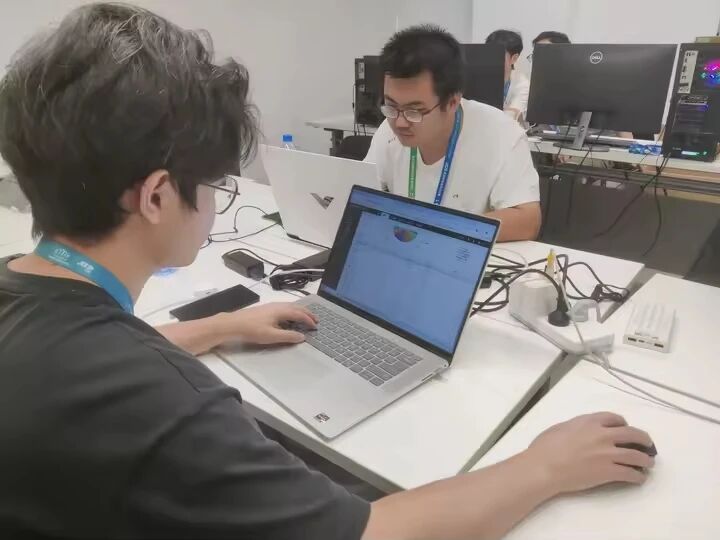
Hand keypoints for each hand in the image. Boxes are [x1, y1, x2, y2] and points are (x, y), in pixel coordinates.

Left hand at [215, 302, 317, 345]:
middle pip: (296, 307)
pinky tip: (288, 317)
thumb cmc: (252, 330)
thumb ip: (288, 336)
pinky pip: (284, 307)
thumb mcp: (272, 336)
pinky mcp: (266, 309)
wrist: (233, 324)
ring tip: (305, 317)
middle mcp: (278, 305)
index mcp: (281, 311)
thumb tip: (302, 337)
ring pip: (290, 306)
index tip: (315, 326)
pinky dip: (292, 311)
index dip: (309, 320)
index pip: (300, 314)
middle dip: (307, 313)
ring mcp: (271, 306)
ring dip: (300, 311)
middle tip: (316, 319)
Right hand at [526, 412, 654, 494]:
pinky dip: (638, 476)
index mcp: (589, 421)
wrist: (544, 467)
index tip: (625, 429)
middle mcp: (603, 435)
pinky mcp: (609, 472)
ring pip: (637, 456)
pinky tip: (639, 478)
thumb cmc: (545, 447)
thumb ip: (576, 426)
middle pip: (633, 434)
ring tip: (648, 464)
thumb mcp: (560, 427)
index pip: (615, 418)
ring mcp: (608, 454)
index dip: (623, 424)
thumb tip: (581, 431)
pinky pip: (631, 473)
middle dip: (644, 440)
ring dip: (646, 460)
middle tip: (648, 445)